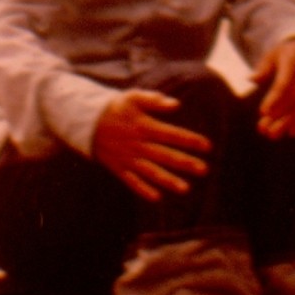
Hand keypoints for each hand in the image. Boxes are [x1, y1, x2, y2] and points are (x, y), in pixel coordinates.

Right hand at [92, 90, 210, 202]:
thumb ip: (154, 100)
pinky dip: (143, 189)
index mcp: (144, 126)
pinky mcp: (118, 168)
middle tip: (204, 170)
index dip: (190, 140)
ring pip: (151, 171)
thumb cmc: (116, 107)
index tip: (208, 146)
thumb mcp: (133, 97)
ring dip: (168, 180)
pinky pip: (131, 181)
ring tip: (185, 188)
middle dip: (185, 163)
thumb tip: (176, 105)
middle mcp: (137, 144)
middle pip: (165, 155)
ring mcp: (128, 158)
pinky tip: (157, 198)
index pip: (172, 134)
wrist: (86, 121)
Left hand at [252, 37, 294, 139]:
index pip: (284, 82)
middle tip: (264, 130)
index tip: (262, 113)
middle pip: (294, 97)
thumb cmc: (286, 54)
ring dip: (289, 122)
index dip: (274, 99)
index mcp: (294, 60)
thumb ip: (263, 68)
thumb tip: (251, 79)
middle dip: (279, 115)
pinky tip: (292, 132)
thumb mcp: (273, 55)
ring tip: (273, 134)